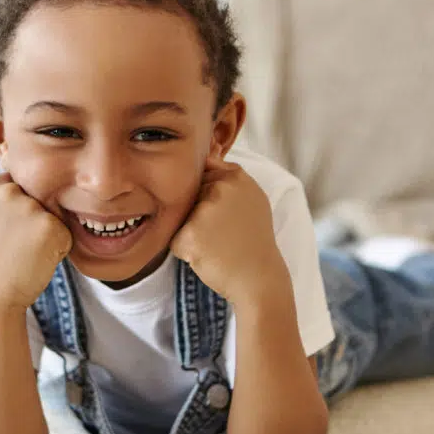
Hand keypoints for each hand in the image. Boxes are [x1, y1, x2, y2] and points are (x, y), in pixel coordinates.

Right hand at [0, 173, 72, 310]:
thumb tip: (10, 161)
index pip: (22, 187)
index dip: (20, 212)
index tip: (6, 233)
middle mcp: (8, 191)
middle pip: (41, 198)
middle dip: (35, 221)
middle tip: (15, 245)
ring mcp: (29, 207)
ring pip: (54, 216)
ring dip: (48, 235)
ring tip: (25, 252)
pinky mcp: (50, 225)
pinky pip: (66, 234)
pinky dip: (58, 249)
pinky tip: (37, 259)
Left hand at [170, 157, 288, 305]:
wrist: (259, 279)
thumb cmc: (253, 240)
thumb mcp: (252, 199)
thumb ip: (230, 177)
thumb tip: (206, 155)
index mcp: (237, 176)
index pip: (202, 172)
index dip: (206, 194)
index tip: (221, 213)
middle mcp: (221, 188)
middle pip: (189, 195)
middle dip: (197, 214)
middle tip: (222, 233)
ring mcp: (205, 210)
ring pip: (180, 217)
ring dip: (190, 232)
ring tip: (215, 244)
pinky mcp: (190, 235)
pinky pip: (175, 239)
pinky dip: (185, 251)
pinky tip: (206, 256)